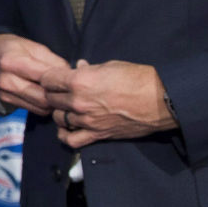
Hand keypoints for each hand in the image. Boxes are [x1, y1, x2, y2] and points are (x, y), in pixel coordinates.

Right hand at [0, 33, 68, 114]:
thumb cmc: (14, 47)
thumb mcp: (34, 47)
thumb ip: (53, 62)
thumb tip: (70, 76)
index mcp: (12, 62)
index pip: (44, 79)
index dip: (62, 81)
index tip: (72, 79)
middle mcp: (6, 80)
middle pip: (43, 98)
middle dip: (59, 95)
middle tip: (70, 90)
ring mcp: (5, 93)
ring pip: (40, 108)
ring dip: (53, 103)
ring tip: (60, 93)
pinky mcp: (7, 101)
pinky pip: (33, 109)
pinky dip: (44, 105)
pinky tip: (48, 96)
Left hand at [41, 60, 176, 147]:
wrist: (159, 100)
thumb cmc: (137, 78)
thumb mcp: (109, 66)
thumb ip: (88, 69)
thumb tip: (79, 67)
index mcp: (79, 81)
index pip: (48, 79)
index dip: (49, 77)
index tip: (53, 77)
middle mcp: (78, 102)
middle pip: (50, 99)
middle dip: (52, 93)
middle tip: (60, 91)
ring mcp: (86, 120)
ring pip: (58, 118)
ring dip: (60, 112)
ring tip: (67, 107)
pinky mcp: (97, 134)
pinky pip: (71, 140)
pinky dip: (65, 135)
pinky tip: (67, 128)